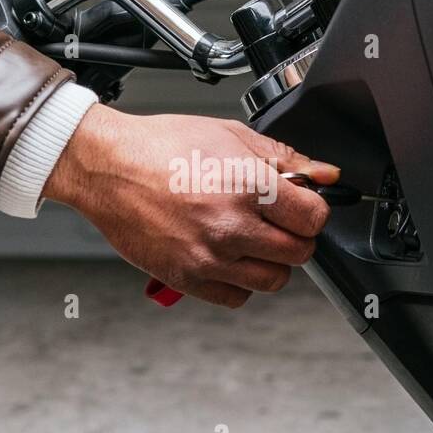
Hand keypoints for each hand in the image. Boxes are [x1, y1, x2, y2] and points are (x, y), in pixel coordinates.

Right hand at [44, 105, 339, 307]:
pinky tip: (226, 255)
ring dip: (269, 262)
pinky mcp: (188, 278)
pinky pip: (237, 297)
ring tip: (250, 238)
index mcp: (248, 185)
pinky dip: (238, 281)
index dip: (312, 211)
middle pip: (299, 252)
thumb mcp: (230, 135)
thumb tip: (325, 175)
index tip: (301, 207)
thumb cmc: (161, 147)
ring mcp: (209, 256)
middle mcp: (231, 225)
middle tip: (275, 221)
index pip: (314, 218)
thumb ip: (285, 158)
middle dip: (294, 236)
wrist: (107, 167)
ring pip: (273, 280)